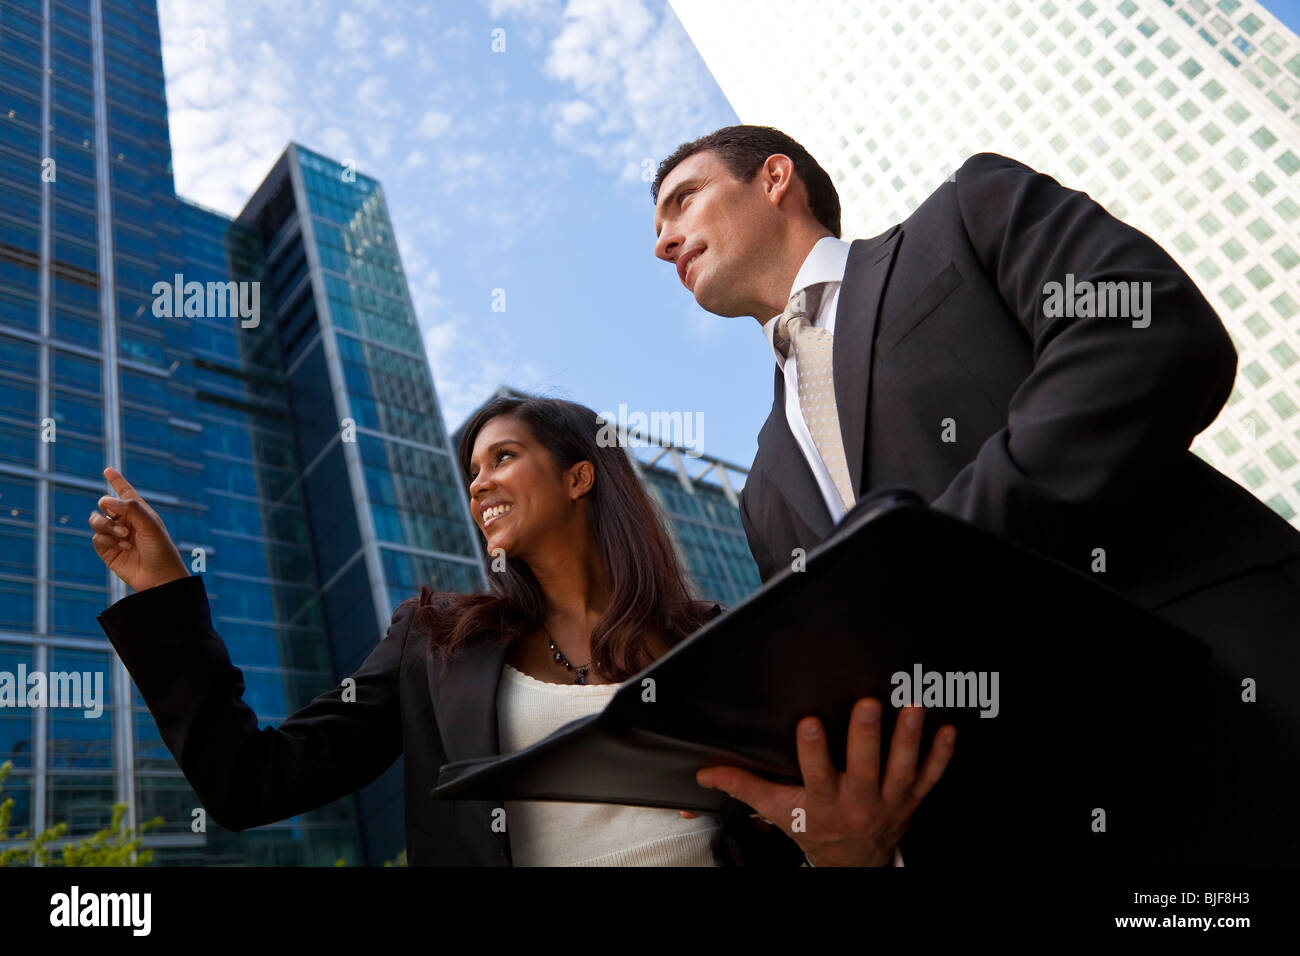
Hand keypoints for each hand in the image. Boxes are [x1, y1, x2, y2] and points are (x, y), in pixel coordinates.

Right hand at [89, 467, 189, 592]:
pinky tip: (123, 549)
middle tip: (123, 523)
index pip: (125, 492)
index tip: (108, 470)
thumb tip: (106, 500)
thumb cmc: (161, 549)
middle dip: (108, 509)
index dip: (116, 480)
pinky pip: (96, 538)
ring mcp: (115, 536)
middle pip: (103, 504)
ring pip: (95, 520)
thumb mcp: (151, 525)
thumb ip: (131, 508)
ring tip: (123, 536)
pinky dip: (107, 541)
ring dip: (107, 526)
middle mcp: (126, 521)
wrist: (159, 577)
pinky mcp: (107, 551)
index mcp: (139, 512)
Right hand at [693, 699, 955, 865]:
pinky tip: (948, 730)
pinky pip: (930, 777)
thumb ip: (744, 786)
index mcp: (823, 802)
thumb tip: (707, 771)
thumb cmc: (813, 828)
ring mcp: (889, 800)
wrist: (852, 862)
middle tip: (869, 704)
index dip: (814, 751)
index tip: (811, 723)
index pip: (817, 775)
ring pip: (902, 769)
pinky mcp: (912, 798)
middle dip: (867, 736)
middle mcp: (858, 802)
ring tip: (913, 708)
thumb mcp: (777, 809)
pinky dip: (941, 756)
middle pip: (865, 768)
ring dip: (909, 739)